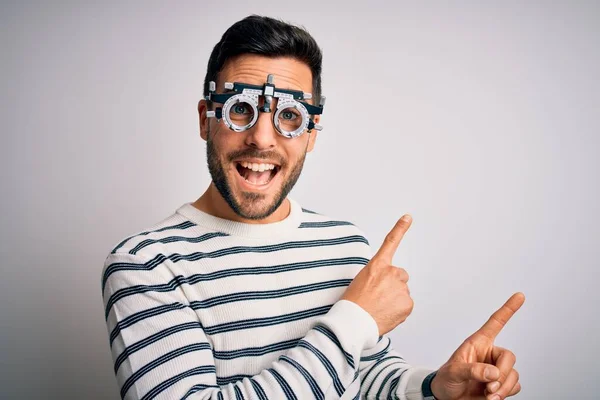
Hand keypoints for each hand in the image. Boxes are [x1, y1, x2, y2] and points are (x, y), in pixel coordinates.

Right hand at [341, 215, 413, 335]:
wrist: (354, 322)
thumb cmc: (353, 303)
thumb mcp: (361, 281)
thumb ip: (378, 277)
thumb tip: (389, 286)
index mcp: (377, 265)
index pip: (390, 242)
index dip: (400, 228)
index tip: (408, 217)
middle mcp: (392, 273)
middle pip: (400, 276)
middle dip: (393, 285)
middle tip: (378, 297)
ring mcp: (401, 288)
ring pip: (402, 292)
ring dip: (394, 298)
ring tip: (379, 307)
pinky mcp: (408, 303)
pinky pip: (406, 305)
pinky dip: (398, 310)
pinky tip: (386, 314)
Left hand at [430, 293, 524, 399]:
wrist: (446, 398)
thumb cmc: (446, 380)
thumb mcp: (453, 372)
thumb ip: (472, 370)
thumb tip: (493, 372)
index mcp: (478, 343)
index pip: (495, 323)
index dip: (508, 309)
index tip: (520, 296)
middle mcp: (490, 355)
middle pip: (509, 357)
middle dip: (502, 374)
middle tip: (490, 387)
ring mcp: (496, 370)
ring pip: (514, 374)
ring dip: (504, 387)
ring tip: (488, 394)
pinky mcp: (501, 384)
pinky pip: (516, 387)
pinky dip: (507, 393)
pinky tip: (493, 396)